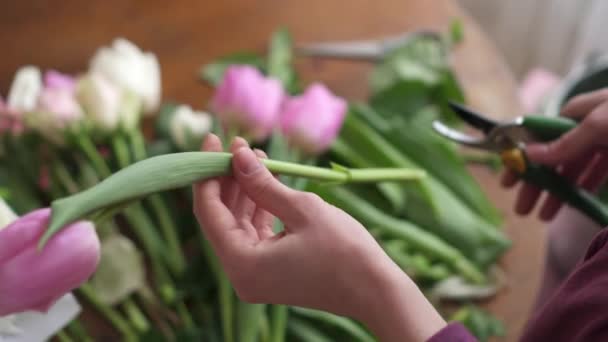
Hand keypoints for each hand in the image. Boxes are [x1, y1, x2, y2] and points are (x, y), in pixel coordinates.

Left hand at [193, 134, 445, 341]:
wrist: (376, 290)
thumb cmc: (344, 250)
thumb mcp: (302, 209)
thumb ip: (263, 183)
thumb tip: (238, 154)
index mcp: (242, 264)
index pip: (209, 211)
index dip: (207, 173)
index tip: (214, 141)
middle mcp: (242, 274)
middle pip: (222, 217)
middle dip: (228, 179)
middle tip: (236, 145)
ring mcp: (257, 275)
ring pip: (239, 223)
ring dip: (246, 190)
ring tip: (257, 156)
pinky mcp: (272, 270)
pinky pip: (257, 233)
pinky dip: (261, 207)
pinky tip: (269, 179)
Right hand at [503, 88, 607, 219]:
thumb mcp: (601, 124)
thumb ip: (566, 142)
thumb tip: (530, 154)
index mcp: (580, 111)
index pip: (541, 135)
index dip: (523, 159)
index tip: (508, 182)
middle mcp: (591, 125)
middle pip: (555, 157)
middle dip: (538, 184)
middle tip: (523, 210)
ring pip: (575, 170)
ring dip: (559, 193)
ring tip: (545, 217)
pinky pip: (599, 175)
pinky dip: (586, 190)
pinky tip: (578, 203)